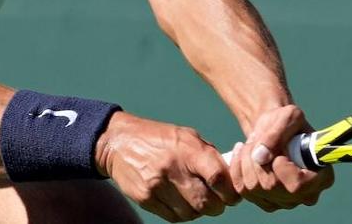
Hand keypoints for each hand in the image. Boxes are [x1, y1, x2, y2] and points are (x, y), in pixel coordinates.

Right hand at [96, 112, 239, 221]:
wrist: (118, 142)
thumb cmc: (158, 138)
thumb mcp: (185, 135)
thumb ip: (208, 154)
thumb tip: (231, 176)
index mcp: (187, 149)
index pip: (217, 177)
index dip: (230, 191)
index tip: (232, 194)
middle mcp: (172, 168)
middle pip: (206, 202)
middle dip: (217, 206)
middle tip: (217, 202)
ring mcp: (157, 185)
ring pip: (190, 214)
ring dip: (198, 211)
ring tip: (195, 200)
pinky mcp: (145, 198)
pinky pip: (173, 217)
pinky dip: (181, 214)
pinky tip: (179, 202)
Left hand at [228, 105, 333, 211]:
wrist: (275, 130)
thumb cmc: (287, 122)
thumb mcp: (288, 116)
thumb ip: (277, 133)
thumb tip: (260, 157)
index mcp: (322, 177)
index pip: (297, 185)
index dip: (281, 168)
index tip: (278, 152)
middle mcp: (305, 195)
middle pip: (270, 186)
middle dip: (256, 158)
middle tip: (257, 139)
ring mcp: (285, 202)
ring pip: (253, 187)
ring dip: (245, 160)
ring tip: (251, 144)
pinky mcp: (266, 202)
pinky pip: (241, 189)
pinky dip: (236, 168)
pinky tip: (241, 152)